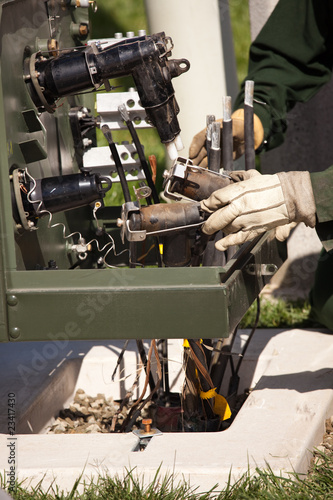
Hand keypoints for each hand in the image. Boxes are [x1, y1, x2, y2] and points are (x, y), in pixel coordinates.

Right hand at [189, 109, 263, 167]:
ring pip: (203, 160)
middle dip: (194, 159)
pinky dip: (208, 170)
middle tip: (191, 166)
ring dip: (199, 166)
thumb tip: (226, 129)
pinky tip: (205, 175)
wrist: (246, 137)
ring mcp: (213, 152)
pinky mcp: (218, 160)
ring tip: (196, 172)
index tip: (192, 154)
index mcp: (211, 131)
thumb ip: (231, 129)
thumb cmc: (240, 128)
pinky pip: (211, 166)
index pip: (199, 138)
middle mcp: (209, 142)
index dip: (195, 146)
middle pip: (199, 151)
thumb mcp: (237, 127)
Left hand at [201, 171, 315, 250]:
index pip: (216, 199)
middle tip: (205, 225)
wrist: (290, 196)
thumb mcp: (253, 176)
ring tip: (218, 229)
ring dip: (220, 229)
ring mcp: (247, 219)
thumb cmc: (271, 185)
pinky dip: (227, 243)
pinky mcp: (254, 229)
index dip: (207, 204)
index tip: (204, 207)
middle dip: (209, 222)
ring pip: (227, 228)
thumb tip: (230, 175)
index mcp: (239, 191)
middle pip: (218, 217)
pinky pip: (238, 238)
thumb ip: (240, 176)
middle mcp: (240, 205)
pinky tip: (220, 245)